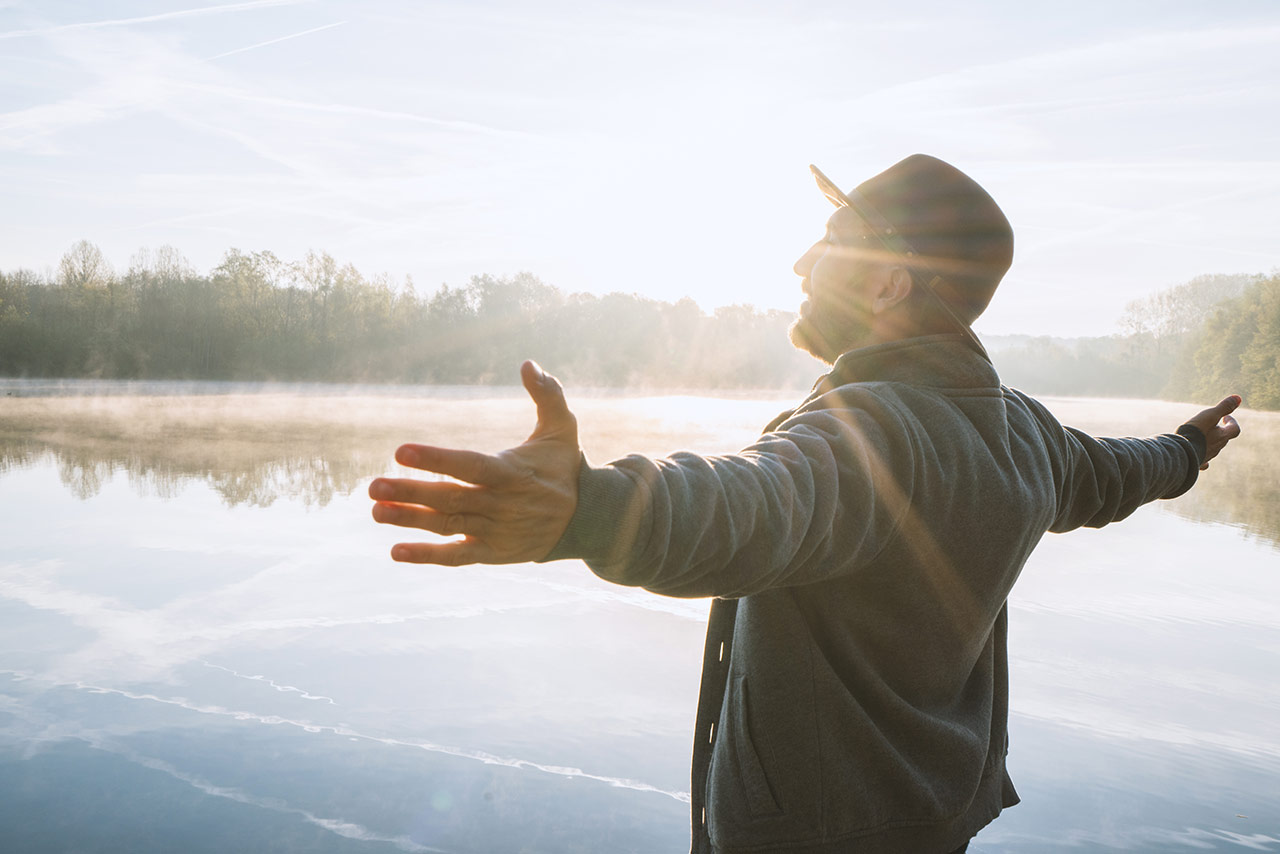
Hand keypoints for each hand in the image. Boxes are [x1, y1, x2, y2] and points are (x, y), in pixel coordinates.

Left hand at [369, 361, 580, 564]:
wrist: (587, 520)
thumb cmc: (565, 467)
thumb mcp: (563, 428)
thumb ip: (547, 394)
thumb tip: (528, 363)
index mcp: (512, 472)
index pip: (470, 466)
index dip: (436, 460)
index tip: (400, 452)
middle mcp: (501, 504)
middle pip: (450, 498)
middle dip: (410, 492)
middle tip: (373, 486)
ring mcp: (496, 531)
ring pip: (447, 526)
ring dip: (410, 520)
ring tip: (376, 511)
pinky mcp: (493, 553)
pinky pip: (457, 557)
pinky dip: (427, 555)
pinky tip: (397, 550)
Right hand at [1184, 394, 1242, 469]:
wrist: (1181, 451)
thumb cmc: (1196, 432)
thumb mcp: (1210, 415)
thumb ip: (1224, 407)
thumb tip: (1238, 397)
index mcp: (1223, 436)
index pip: (1235, 429)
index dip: (1232, 422)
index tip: (1226, 417)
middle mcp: (1217, 447)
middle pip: (1224, 439)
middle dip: (1220, 431)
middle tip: (1212, 424)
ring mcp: (1208, 455)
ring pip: (1213, 448)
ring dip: (1210, 441)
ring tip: (1201, 435)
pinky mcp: (1198, 462)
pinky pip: (1203, 460)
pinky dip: (1202, 455)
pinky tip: (1198, 455)